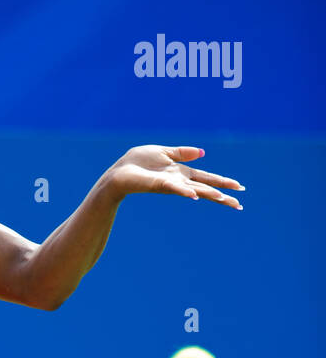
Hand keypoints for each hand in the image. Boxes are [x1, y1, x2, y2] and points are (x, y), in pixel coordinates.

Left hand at [107, 145, 244, 208]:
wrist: (119, 173)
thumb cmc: (137, 163)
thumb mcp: (163, 152)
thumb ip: (182, 153)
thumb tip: (203, 153)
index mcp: (181, 173)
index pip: (207, 178)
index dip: (223, 182)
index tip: (239, 188)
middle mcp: (179, 181)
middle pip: (205, 188)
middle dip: (222, 196)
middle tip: (239, 205)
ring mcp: (170, 184)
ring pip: (193, 190)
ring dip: (208, 194)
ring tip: (223, 199)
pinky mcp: (159, 184)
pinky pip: (174, 187)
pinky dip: (184, 191)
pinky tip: (195, 195)